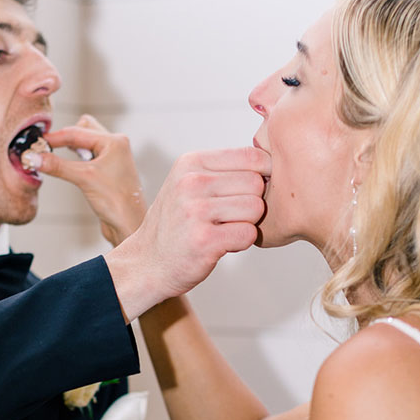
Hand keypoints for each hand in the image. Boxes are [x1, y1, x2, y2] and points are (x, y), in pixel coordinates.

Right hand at [38, 115, 146, 245]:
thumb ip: (58, 166)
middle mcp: (115, 146)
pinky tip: (68, 169)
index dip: (54, 138)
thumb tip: (34, 157)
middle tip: (48, 149)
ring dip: (70, 149)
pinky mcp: (107, 170)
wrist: (130, 225)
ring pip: (85, 143)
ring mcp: (112, 158)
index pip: (77, 132)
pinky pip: (87, 156)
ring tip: (58, 160)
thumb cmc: (118, 202)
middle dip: (65, 138)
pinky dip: (75, 159)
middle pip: (82, 130)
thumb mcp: (83, 178)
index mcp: (114, 141)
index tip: (37, 143)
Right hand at [104, 146, 266, 321]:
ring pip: (255, 208)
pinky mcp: (204, 240)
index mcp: (191, 163)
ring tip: (225, 229)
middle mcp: (191, 183)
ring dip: (247, 223)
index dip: (262, 175)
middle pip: (257, 183)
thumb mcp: (188, 183)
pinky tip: (222, 244)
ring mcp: (195, 212)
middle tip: (232, 216)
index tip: (248, 192)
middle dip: (253, 201)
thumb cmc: (176, 224)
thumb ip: (223, 170)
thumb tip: (272, 163)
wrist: (147, 263)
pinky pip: (248, 234)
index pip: (252, 156)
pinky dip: (242, 242)